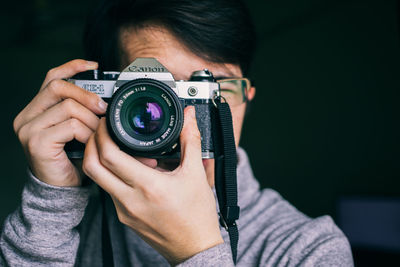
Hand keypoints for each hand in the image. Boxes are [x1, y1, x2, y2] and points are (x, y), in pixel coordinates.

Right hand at [13, 59, 107, 186]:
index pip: (52, 77)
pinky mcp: (37, 142)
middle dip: (87, 95)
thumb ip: (83, 112)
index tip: (93, 65)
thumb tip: (107, 98)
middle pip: (59, 87)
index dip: (73, 67)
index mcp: (38, 109)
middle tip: (104, 109)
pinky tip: (90, 142)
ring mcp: (29, 129)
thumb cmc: (72, 159)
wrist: (62, 189)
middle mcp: (28, 115)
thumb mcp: (78, 130)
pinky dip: (86, 133)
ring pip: (68, 107)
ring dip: (90, 119)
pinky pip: (70, 126)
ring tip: (98, 133)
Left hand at [82, 107, 223, 264]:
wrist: (194, 248)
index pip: (110, 156)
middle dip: (91, 143)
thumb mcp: (196, 174)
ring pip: (98, 179)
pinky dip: (112, 175)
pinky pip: (109, 191)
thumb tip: (189, 117)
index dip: (102, 134)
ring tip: (117, 146)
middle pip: (92, 167)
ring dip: (100, 159)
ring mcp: (124, 211)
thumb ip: (191, 140)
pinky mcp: (124, 217)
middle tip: (101, 130)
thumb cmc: (197, 215)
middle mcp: (130, 200)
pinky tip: (129, 168)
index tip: (107, 122)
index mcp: (149, 187)